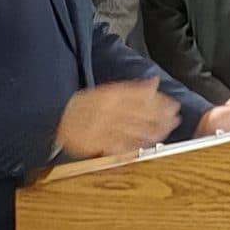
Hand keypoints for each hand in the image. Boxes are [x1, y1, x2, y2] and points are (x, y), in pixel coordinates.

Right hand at [55, 77, 180, 157]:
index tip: (172, 103)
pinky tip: (147, 147)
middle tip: (175, 117)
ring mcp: (101, 127)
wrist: (55, 118)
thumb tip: (154, 82)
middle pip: (138, 112)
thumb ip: (132, 88)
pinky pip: (118, 146)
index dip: (158, 101)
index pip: (139, 96)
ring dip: (152, 130)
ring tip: (167, 130)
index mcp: (109, 94)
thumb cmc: (84, 105)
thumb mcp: (107, 90)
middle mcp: (107, 110)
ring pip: (132, 129)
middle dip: (159, 115)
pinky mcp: (95, 143)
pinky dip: (134, 147)